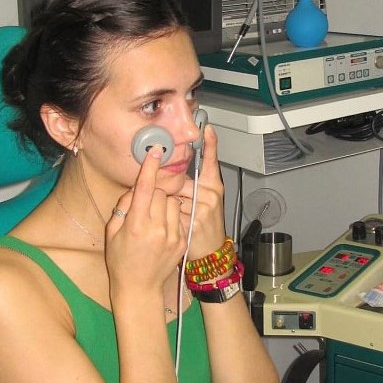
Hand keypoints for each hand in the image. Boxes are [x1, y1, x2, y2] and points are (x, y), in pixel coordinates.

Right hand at [105, 144, 185, 292]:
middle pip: (161, 192)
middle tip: (145, 203)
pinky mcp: (182, 240)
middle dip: (153, 191)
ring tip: (154, 217)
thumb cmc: (121, 261)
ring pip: (173, 201)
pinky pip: (179, 216)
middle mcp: (157, 229)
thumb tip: (135, 188)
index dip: (150, 167)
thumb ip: (123, 207)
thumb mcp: (112, 232)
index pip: (145, 188)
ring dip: (164, 202)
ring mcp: (172, 235)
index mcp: (136, 225)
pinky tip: (162, 228)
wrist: (139, 288)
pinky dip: (171, 216)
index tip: (155, 151)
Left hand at [176, 126, 225, 259]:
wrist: (210, 253)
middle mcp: (211, 194)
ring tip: (180, 217)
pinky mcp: (195, 221)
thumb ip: (193, 186)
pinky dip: (168, 218)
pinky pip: (172, 212)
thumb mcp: (205, 201)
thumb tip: (172, 174)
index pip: (211, 161)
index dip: (210, 144)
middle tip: (175, 204)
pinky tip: (177, 225)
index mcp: (214, 186)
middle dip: (170, 190)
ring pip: (174, 196)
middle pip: (180, 181)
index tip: (207, 129)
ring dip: (169, 205)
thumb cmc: (204, 225)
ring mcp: (204, 207)